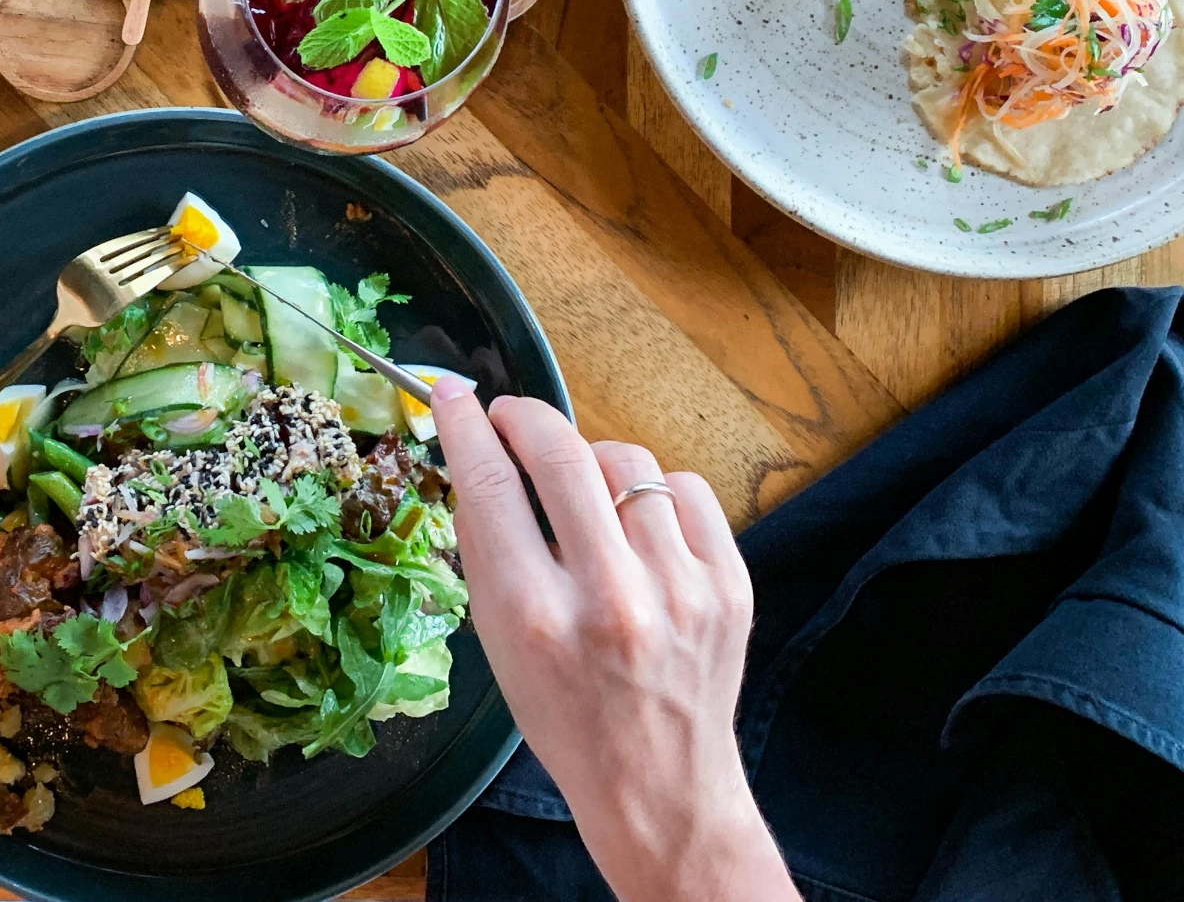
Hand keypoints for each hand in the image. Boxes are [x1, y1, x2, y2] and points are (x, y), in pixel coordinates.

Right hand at [429, 377, 797, 901]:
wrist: (660, 788)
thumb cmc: (564, 717)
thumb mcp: (498, 643)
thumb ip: (487, 548)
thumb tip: (476, 453)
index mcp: (536, 617)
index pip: (490, 485)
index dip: (464, 426)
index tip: (452, 396)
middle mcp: (609, 597)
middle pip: (562, 453)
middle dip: (526, 417)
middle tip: (510, 418)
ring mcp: (679, 589)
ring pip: (627, 461)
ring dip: (593, 463)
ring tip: (583, 499)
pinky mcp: (730, 586)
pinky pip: (685, 489)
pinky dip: (654, 494)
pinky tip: (639, 527)